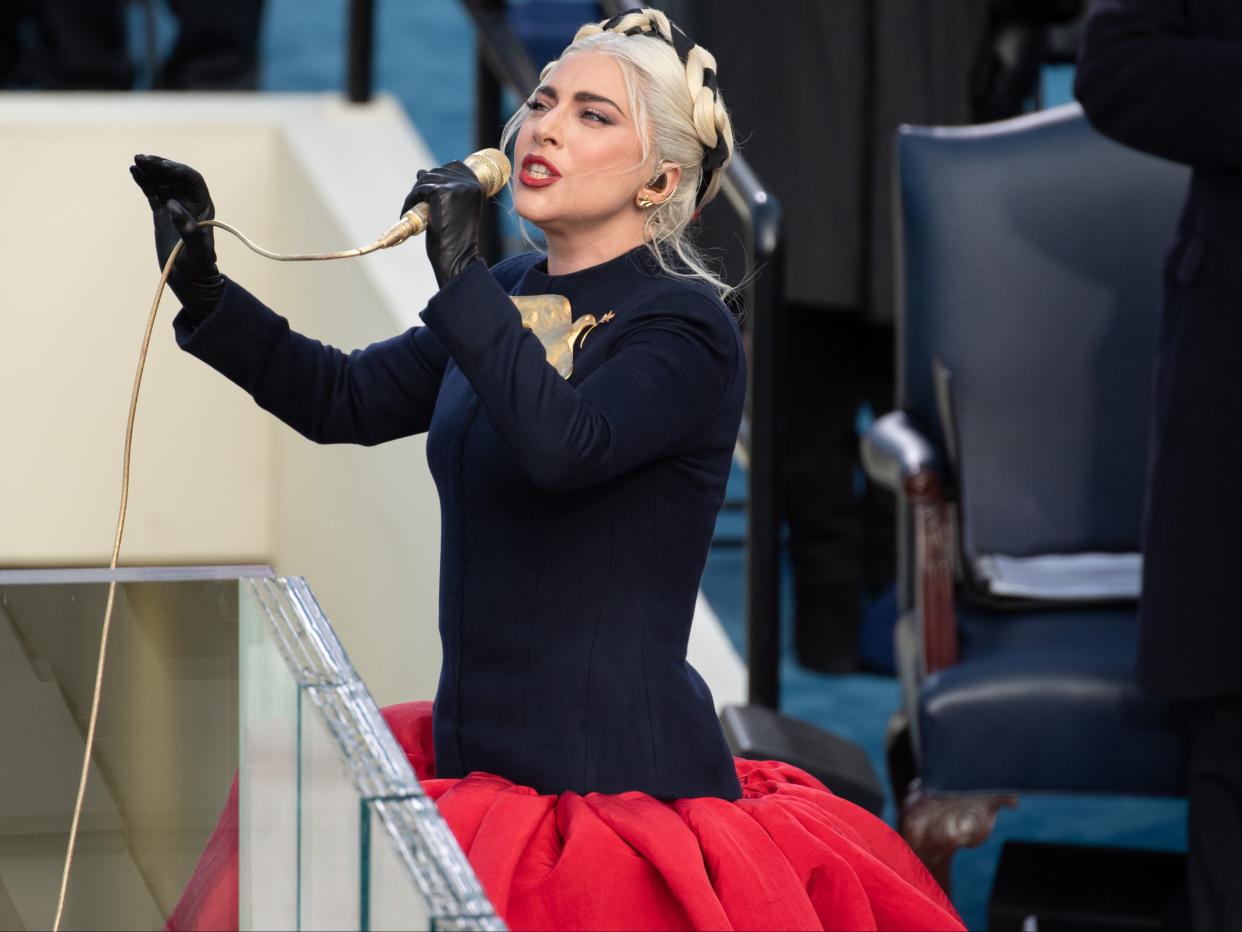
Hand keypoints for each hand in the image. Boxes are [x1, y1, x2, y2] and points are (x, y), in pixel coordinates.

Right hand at [130, 154, 224, 318]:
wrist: (190, 279)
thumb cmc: (197, 267)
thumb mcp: (196, 251)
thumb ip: (188, 229)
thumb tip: (173, 205)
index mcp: (203, 207)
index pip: (192, 180)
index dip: (178, 170)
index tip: (163, 166)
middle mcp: (190, 203)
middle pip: (175, 176)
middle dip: (160, 165)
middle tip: (142, 158)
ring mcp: (175, 207)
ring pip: (163, 182)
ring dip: (150, 170)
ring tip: (135, 162)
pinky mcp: (162, 213)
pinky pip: (153, 192)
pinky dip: (144, 181)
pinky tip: (133, 171)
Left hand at [402, 160, 483, 287]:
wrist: (459, 257)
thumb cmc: (458, 239)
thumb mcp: (456, 209)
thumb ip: (445, 190)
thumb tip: (420, 171)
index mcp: (477, 186)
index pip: (454, 166)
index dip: (439, 176)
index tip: (430, 192)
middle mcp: (469, 183)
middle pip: (438, 172)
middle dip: (424, 186)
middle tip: (417, 204)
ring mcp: (456, 186)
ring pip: (426, 179)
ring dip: (415, 194)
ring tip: (412, 210)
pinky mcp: (441, 192)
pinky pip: (419, 190)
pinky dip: (410, 201)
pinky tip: (407, 212)